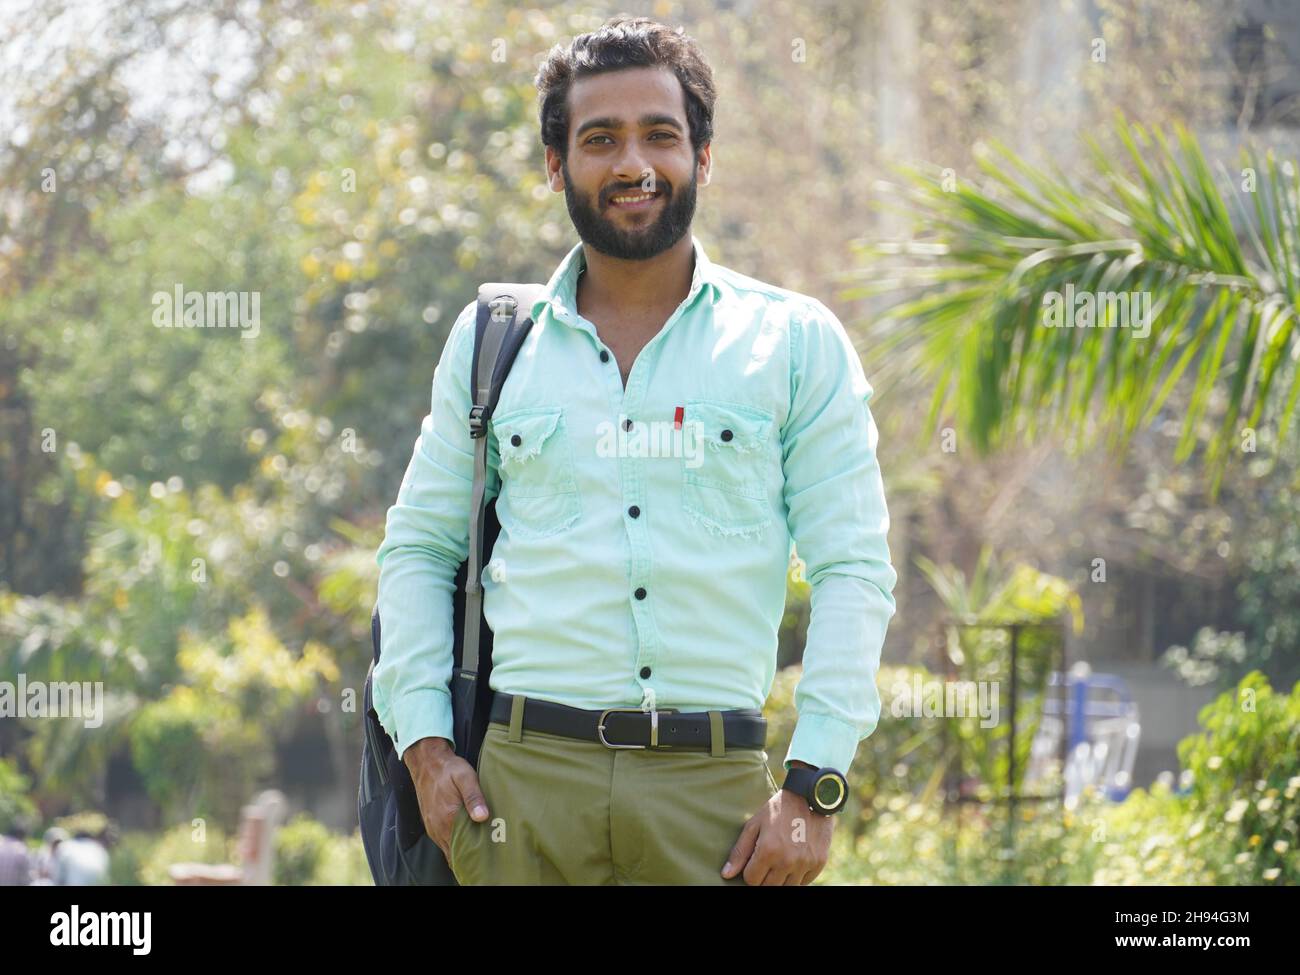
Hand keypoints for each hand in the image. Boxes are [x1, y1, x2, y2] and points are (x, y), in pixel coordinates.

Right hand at [403, 736, 490, 858]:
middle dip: (469, 860)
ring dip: (461, 855)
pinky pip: (442, 843)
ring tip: (478, 858)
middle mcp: (438, 827)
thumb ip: (474, 797)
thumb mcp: (466, 777)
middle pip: (455, 855)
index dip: (474, 858)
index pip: (462, 849)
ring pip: (448, 850)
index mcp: (448, 818)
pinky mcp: (430, 824)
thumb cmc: (449, 769)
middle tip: (486, 862)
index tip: (488, 861)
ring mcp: (433, 827)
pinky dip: (453, 848)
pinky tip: (465, 846)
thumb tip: (482, 817)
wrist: (427, 761)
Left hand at [721, 777, 833, 885]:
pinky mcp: (818, 863)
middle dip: (763, 877)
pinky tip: (793, 862)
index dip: (750, 872)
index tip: (754, 860)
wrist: (811, 798)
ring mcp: (804, 864)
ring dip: (780, 879)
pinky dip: (796, 877)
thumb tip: (726, 874)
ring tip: (779, 861)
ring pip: (786, 888)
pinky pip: (803, 883)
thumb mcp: (754, 824)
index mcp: (768, 851)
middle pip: (768, 887)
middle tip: (766, 862)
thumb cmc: (778, 810)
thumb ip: (740, 851)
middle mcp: (787, 861)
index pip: (751, 880)